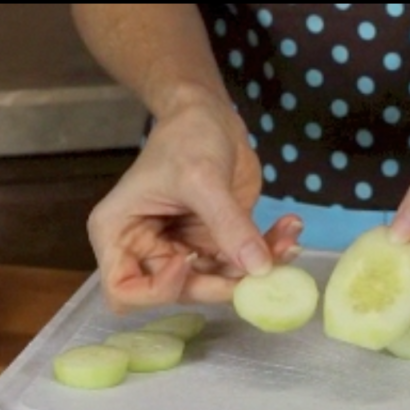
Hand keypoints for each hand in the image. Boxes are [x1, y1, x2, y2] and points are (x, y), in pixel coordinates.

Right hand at [87, 95, 302, 313]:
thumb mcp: (202, 177)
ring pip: (220, 284)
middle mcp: (148, 252)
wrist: (211, 116)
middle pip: (181, 293)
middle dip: (224, 283)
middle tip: (261, 266)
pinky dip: (269, 254)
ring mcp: (184, 251)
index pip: (124, 293)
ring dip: (257, 269)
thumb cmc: (187, 136)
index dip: (159, 290)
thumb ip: (228, 224)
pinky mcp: (216, 246)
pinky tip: (289, 230)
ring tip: (288, 241)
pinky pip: (242, 266)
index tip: (190, 260)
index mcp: (120, 235)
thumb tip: (259, 269)